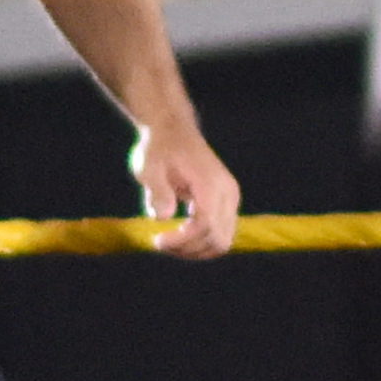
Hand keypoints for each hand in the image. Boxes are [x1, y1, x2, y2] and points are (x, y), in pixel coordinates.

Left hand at [132, 115, 239, 258]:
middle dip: (189, 249)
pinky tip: (179, 236)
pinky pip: (221, 233)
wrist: (172, 130)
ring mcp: (230, 198)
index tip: (157, 240)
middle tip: (161, 243)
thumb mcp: (149, 167)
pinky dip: (201, 242)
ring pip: (223, 241)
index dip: (182, 240)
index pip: (205, 225)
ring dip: (195, 249)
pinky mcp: (227, 203)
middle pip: (218, 239)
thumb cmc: (158, 149)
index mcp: (210, 183)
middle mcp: (227, 193)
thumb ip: (158, 192)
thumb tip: (163, 217)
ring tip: (169, 242)